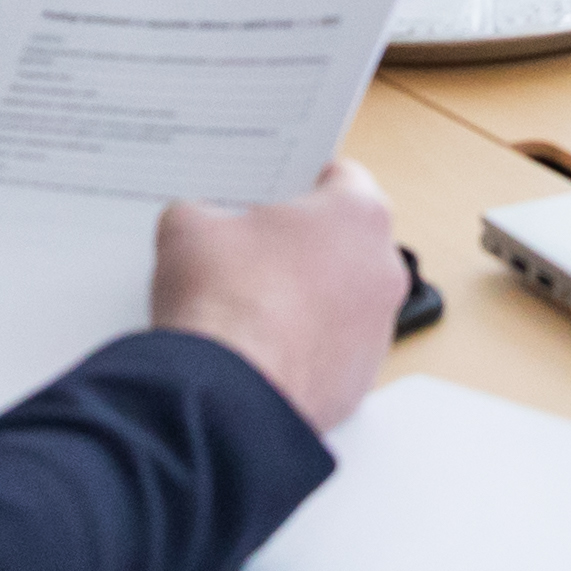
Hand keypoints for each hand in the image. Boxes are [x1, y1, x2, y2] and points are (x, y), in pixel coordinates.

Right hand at [149, 160, 403, 432]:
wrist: (224, 391)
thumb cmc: (223, 299)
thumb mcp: (188, 227)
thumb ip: (205, 212)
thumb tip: (200, 224)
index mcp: (357, 214)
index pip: (343, 179)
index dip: (302, 181)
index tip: (280, 190)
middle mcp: (382, 269)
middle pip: (346, 242)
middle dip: (305, 244)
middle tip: (255, 248)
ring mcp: (378, 329)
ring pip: (344, 300)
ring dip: (309, 298)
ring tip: (252, 304)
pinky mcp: (361, 379)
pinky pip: (334, 350)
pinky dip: (306, 346)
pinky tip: (261, 347)